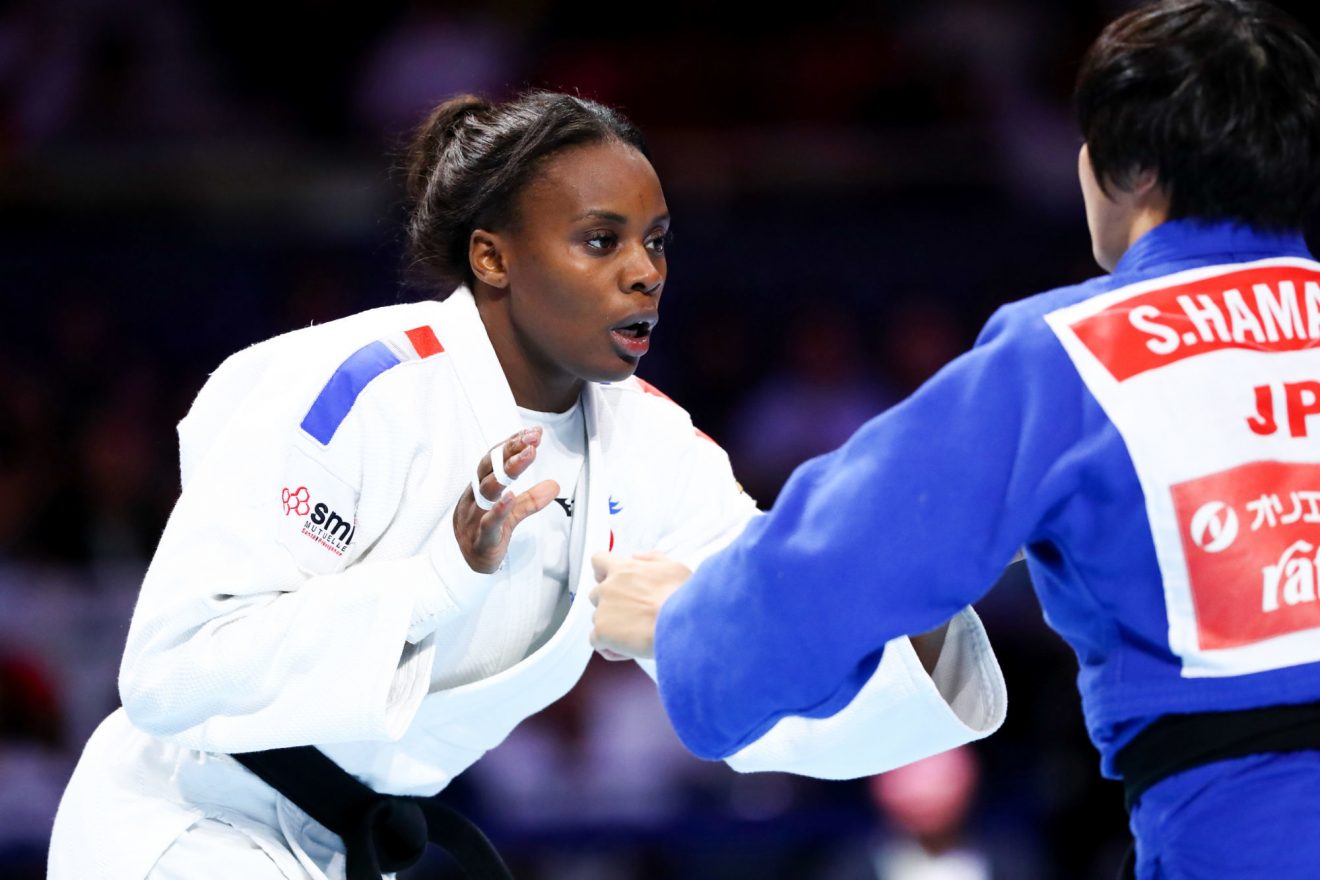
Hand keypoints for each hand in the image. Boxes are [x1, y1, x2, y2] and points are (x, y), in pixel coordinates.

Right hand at [454, 428, 558, 572]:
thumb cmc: (484, 534)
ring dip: (508, 471)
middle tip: (532, 437)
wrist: (465, 568)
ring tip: (528, 455)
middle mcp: (473, 499)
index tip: (532, 432)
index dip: (511, 444)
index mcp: (479, 489)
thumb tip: (554, 484)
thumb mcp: (511, 514)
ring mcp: (474, 518)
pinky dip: (499, 509)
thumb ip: (530, 499)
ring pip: (488, 490)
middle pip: (489, 468)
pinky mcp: (481, 540)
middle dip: (511, 450)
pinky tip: (510, 496)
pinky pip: (488, 523)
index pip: (493, 460)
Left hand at [589, 551, 691, 659]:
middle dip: (610, 603)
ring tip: (637, 635)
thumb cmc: (682, 598)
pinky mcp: (602, 632)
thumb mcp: (673, 567)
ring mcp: (603, 610)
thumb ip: (652, 558)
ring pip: (598, 619)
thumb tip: (637, 557)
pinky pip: (597, 641)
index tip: (607, 578)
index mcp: (624, 569)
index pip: (599, 561)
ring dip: (612, 626)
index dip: (602, 571)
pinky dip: (610, 647)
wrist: (681, 624)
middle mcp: (609, 587)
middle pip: (596, 594)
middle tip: (632, 614)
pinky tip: (629, 650)